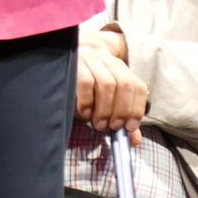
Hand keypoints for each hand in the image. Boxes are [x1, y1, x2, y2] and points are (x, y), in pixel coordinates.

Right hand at [75, 31, 148, 145]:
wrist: (60, 62)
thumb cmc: (86, 88)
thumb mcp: (106, 101)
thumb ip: (122, 119)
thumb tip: (134, 140)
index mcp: (120, 68)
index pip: (137, 87)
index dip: (136, 109)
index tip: (129, 127)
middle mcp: (106, 59)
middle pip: (124, 84)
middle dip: (121, 110)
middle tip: (112, 127)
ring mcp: (90, 58)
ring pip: (106, 83)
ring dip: (105, 109)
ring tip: (98, 123)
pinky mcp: (74, 62)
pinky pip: (85, 82)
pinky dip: (88, 101)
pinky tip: (84, 113)